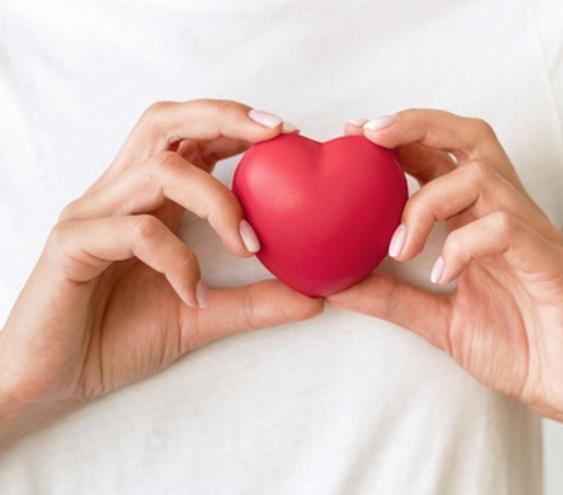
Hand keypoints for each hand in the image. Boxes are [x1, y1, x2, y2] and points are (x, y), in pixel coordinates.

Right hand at [0, 100, 321, 443]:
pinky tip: (194, 294)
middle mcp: (118, 194)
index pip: (188, 135)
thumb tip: (318, 296)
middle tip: (277, 135)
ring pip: (158, 170)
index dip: (235, 122)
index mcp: (146, 199)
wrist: (53, 382)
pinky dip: (178, 259)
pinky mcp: (72, 245)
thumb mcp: (202, 316)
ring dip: (216, 200)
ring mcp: (91, 215)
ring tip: (249, 243)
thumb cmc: (117, 338)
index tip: (288, 134)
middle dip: (224, 117)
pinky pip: (135, 231)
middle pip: (164, 122)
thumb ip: (255, 303)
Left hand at [332, 110, 562, 430]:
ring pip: (482, 177)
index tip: (353, 133)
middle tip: (370, 135)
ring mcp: (532, 234)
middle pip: (472, 138)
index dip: (401, 135)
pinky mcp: (550, 262)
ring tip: (400, 248)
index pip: (444, 155)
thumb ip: (392, 298)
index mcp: (482, 219)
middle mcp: (508, 214)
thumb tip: (334, 284)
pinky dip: (463, 246)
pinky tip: (442, 277)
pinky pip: (505, 229)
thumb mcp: (438, 321)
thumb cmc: (517, 346)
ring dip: (427, 203)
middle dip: (418, 125)